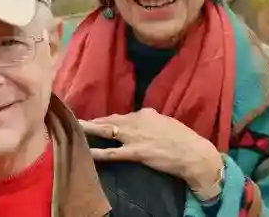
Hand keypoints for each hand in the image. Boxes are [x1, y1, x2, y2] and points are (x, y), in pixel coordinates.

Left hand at [79, 108, 222, 190]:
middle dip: (91, 121)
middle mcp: (137, 121)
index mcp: (145, 114)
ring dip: (89, 130)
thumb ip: (150, 122)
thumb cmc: (183, 139)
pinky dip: (98, 152)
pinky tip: (86, 152)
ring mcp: (135, 137)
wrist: (194, 153)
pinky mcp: (137, 152)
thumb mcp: (165, 123)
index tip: (93, 121)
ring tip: (74, 129)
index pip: (119, 116)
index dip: (104, 119)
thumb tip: (140, 121)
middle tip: (74, 120)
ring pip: (106, 131)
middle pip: (109, 120)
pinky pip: (112, 152)